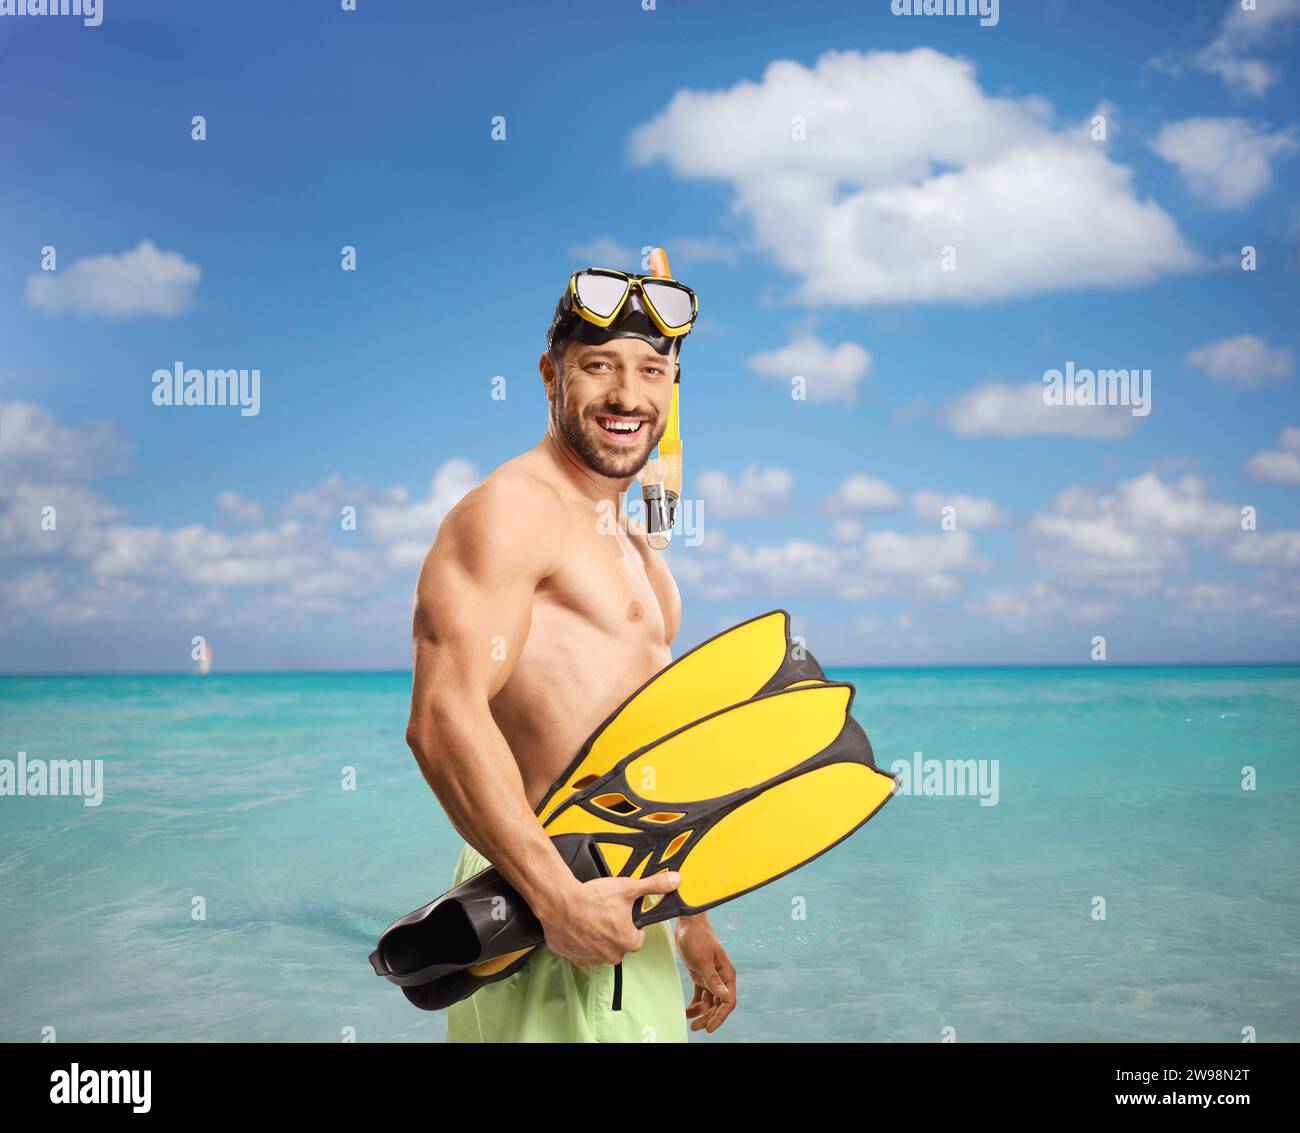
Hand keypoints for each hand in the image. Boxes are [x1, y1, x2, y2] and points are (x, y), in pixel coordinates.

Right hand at [540, 871, 680, 967]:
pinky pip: (583, 952)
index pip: (638, 935)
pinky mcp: (575, 959)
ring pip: (601, 948)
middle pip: (619, 942)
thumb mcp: (628, 887)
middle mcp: (612, 956)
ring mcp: (592, 959)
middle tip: (603, 912)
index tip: (621, 912)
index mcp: (629, 942)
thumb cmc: (592, 898)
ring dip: (597, 936)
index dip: (631, 922)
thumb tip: (674, 881)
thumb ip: (654, 886)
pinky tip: (578, 926)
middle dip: (613, 929)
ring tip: (589, 917)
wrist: (560, 903)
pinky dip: (581, 941)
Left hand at [675, 914, 735, 1032]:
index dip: (720, 1016)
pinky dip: (694, 1005)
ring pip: (709, 1002)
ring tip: (691, 1024)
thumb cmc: (697, 938)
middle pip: (718, 1005)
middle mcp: (721, 978)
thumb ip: (713, 980)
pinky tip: (687, 1012)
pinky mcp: (700, 976)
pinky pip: (700, 996)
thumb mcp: (703, 960)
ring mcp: (711, 978)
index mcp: (727, 974)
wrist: (687, 924)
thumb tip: (725, 998)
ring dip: (701, 1013)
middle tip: (696, 1028)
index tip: (710, 1027)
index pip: (728, 1001)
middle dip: (709, 1017)